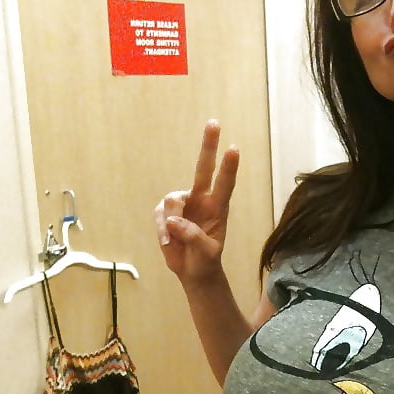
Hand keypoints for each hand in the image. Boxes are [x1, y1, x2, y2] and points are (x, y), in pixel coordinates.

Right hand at [154, 120, 238, 286]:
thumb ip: (194, 237)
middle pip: (203, 168)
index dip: (228, 167)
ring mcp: (183, 204)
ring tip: (173, 239)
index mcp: (218, 208)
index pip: (225, 184)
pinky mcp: (166, 213)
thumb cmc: (206, 260)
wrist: (193, 270)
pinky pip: (160, 214)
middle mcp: (201, 199)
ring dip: (171, 221)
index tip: (234, 149)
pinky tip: (167, 241)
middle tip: (214, 122)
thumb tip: (175, 222)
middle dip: (208, 145)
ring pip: (172, 199)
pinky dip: (161, 228)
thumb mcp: (206, 253)